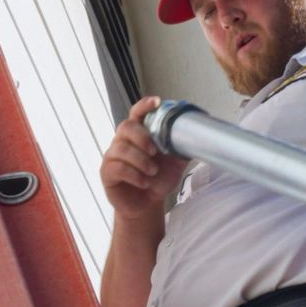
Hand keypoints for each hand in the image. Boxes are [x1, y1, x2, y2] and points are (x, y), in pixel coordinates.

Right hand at [101, 95, 186, 220]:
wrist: (147, 204)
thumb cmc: (158, 179)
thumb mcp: (175, 163)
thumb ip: (181, 147)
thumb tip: (198, 134)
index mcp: (139, 133)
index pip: (137, 113)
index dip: (145, 105)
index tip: (157, 102)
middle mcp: (123, 141)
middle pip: (126, 127)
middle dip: (142, 137)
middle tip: (155, 151)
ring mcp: (113, 156)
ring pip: (121, 148)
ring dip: (140, 160)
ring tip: (153, 172)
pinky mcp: (107, 172)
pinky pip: (117, 168)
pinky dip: (134, 175)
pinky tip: (144, 182)